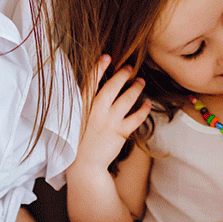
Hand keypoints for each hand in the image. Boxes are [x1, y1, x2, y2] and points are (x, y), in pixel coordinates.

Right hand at [74, 56, 150, 171]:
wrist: (84, 165)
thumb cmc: (77, 141)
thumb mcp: (75, 119)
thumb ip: (83, 104)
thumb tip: (93, 89)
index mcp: (81, 107)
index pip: (90, 82)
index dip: (99, 68)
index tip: (107, 57)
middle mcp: (95, 112)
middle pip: (111, 88)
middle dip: (121, 75)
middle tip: (129, 67)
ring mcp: (108, 122)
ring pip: (126, 100)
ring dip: (135, 89)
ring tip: (141, 82)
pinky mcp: (119, 133)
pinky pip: (135, 118)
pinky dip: (143, 110)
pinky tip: (147, 104)